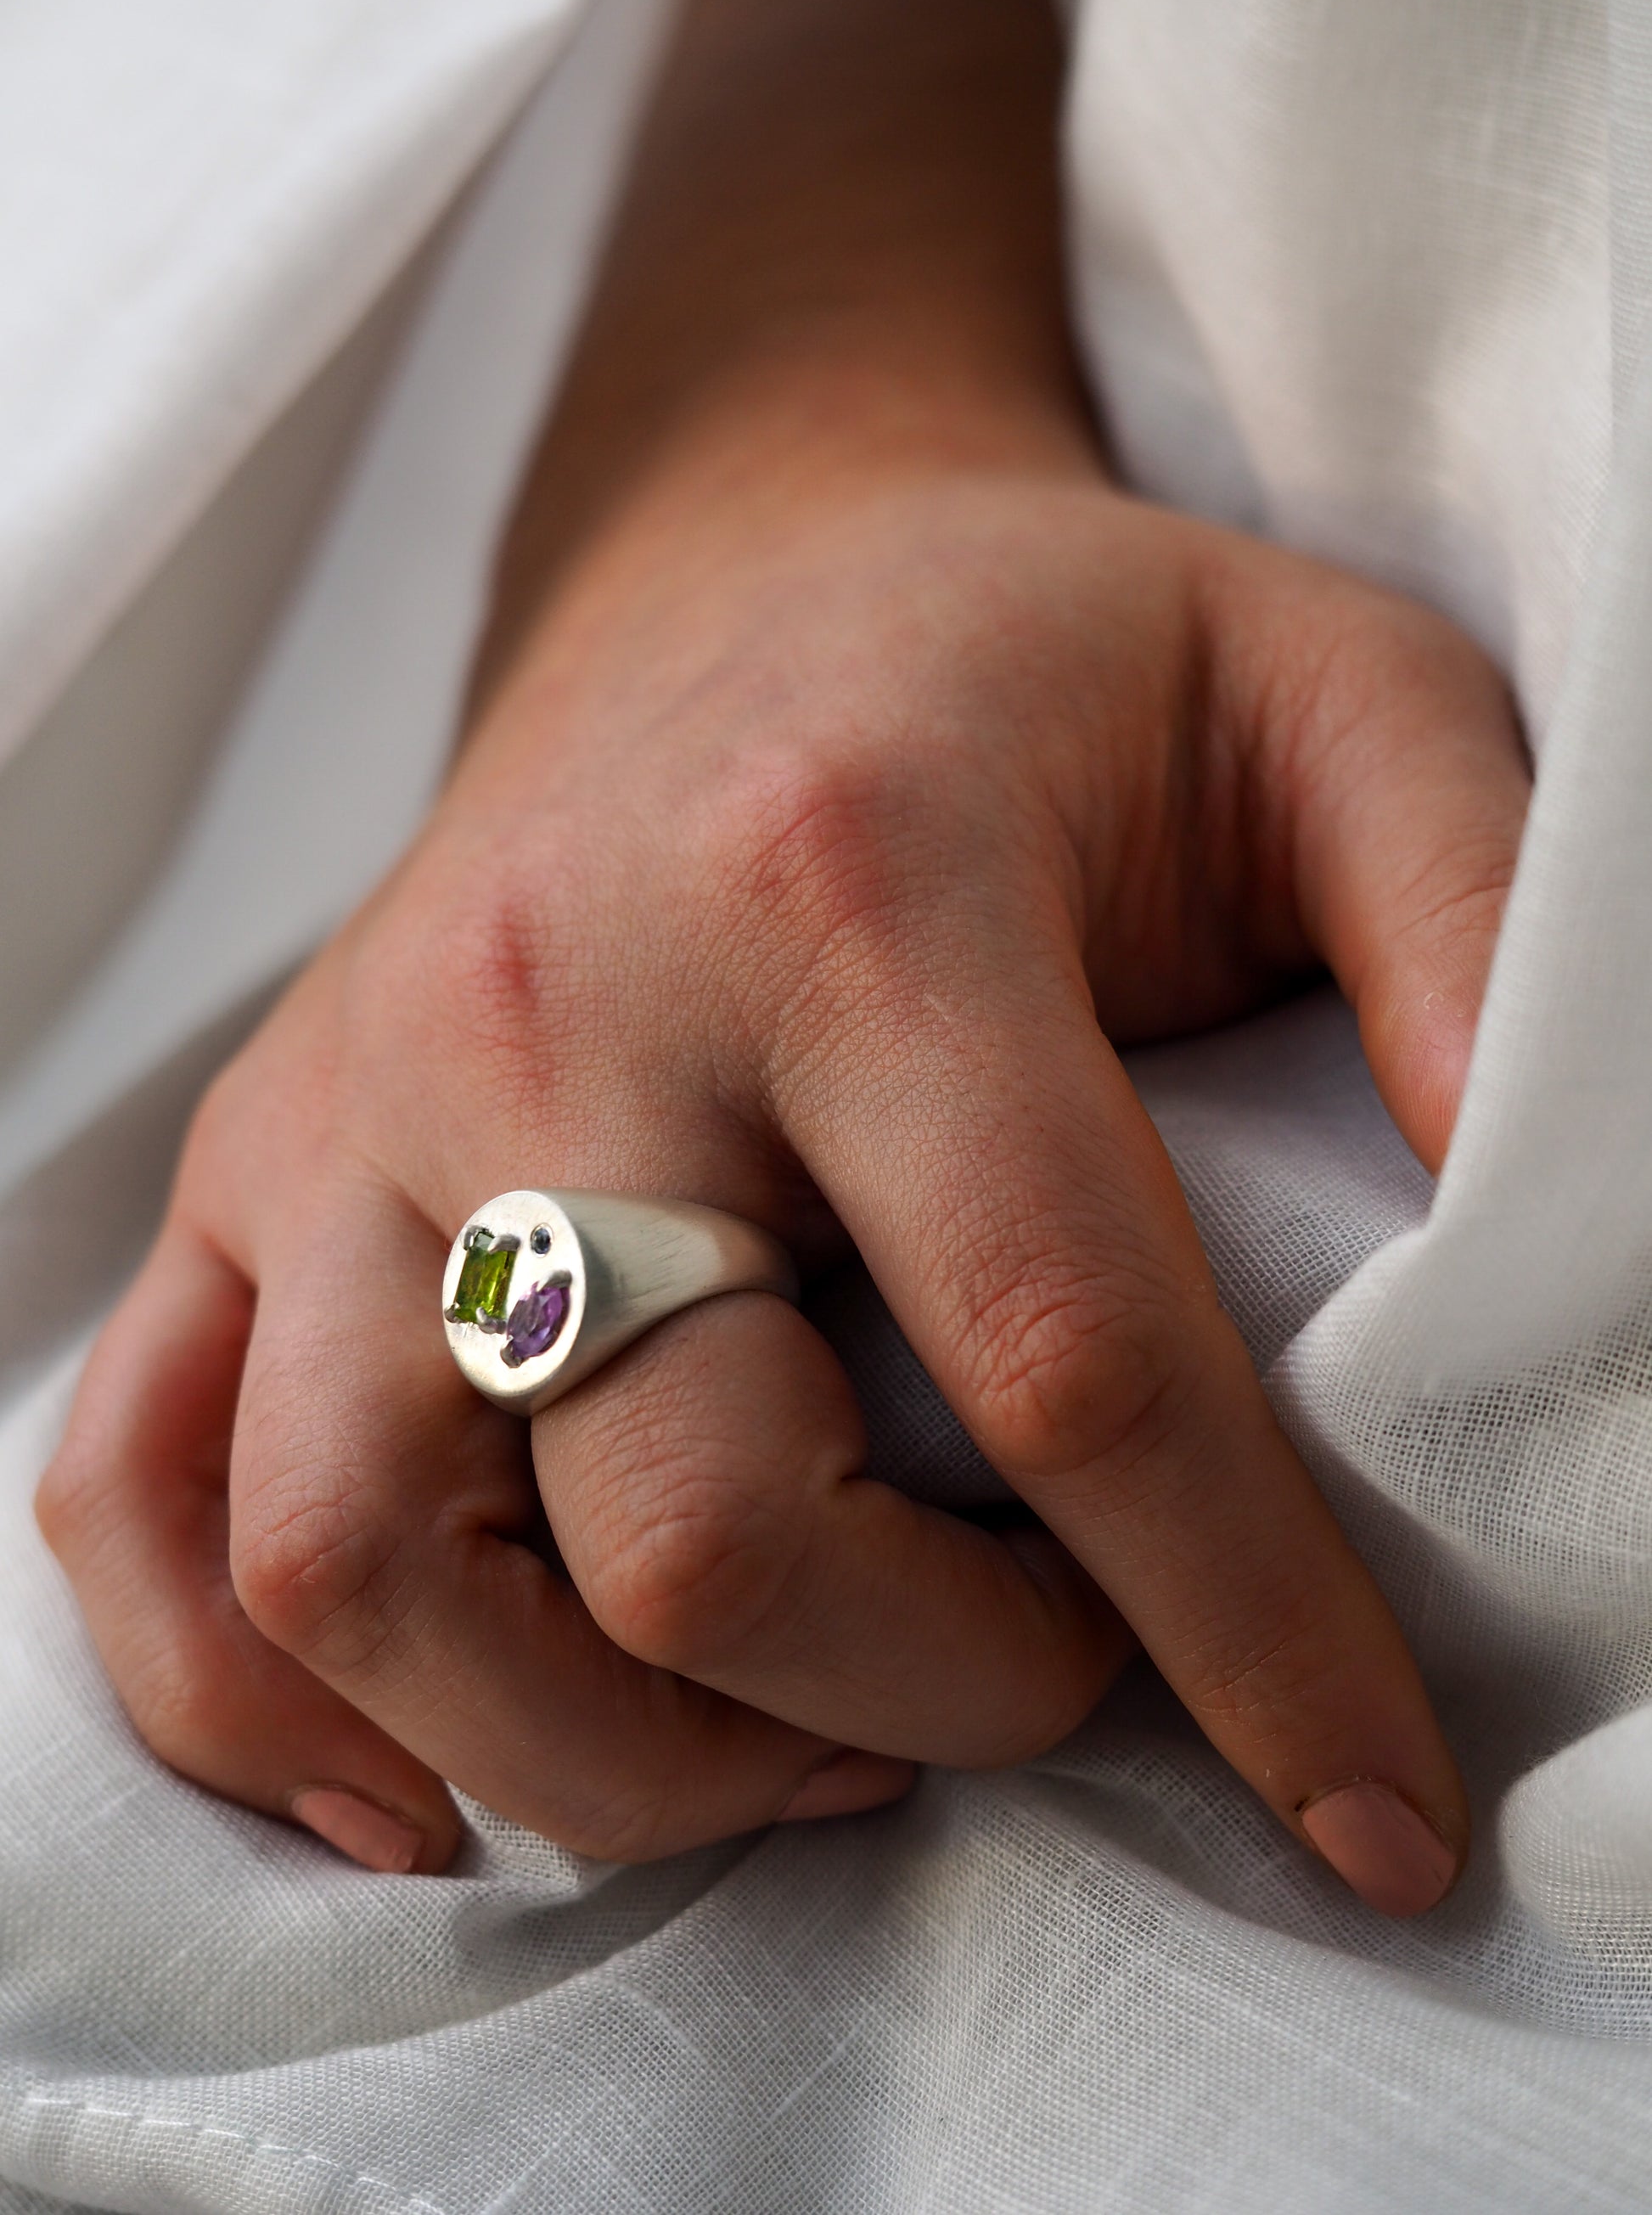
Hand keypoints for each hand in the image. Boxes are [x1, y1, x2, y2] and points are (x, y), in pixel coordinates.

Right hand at [36, 428, 1527, 1911]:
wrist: (748, 552)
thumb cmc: (1051, 655)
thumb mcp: (1341, 708)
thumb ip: (1483, 936)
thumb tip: (1550, 1268)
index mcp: (845, 876)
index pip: (1060, 1354)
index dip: (1245, 1634)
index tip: (1371, 1811)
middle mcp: (551, 997)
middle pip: (682, 1520)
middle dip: (921, 1695)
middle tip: (1053, 1661)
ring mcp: (360, 1092)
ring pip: (363, 1560)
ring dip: (591, 1757)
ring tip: (787, 1742)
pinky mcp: (257, 1161)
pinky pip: (141, 1488)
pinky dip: (242, 1694)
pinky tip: (421, 1777)